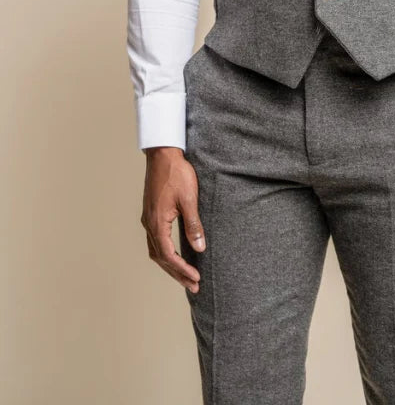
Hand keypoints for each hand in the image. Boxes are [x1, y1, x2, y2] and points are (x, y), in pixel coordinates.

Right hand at [140, 147, 205, 293]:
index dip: (182, 270)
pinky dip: (165, 253)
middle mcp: (149, 224)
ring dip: (170, 265)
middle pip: (161, 258)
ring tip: (185, 276)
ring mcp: (148, 219)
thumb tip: (199, 248)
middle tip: (193, 286)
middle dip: (177, 273)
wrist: (162, 154)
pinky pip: (155, 241)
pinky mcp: (151, 213)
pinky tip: (175, 255)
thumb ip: (193, 225)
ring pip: (156, 251)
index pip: (169, 256)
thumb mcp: (189, 199)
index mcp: (157, 223)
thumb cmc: (176, 174)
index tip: (196, 279)